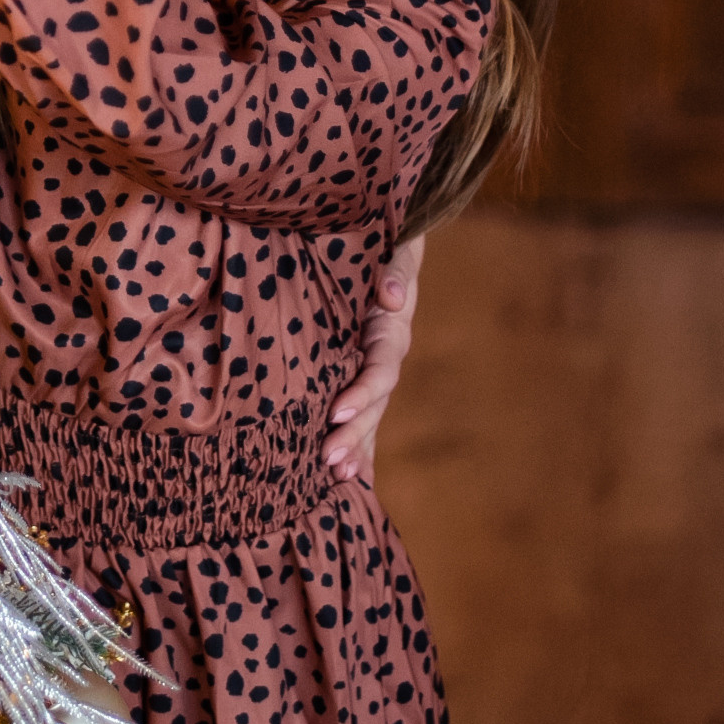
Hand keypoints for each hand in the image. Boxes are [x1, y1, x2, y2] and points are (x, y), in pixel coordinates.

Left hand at [325, 236, 425, 484]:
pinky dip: (356, 444)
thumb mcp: (395, 251)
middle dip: (354, 435)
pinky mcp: (358, 375)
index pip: (380, 370)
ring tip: (334, 476)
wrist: (384, 246)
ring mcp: (372, 370)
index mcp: (391, 332)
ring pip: (367, 416)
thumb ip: (394, 270)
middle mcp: (384, 358)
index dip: (362, 392)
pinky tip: (344, 475)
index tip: (337, 412)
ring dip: (354, 447)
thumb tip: (390, 296)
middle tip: (329, 460)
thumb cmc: (384, 246)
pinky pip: (360, 413)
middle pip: (373, 404)